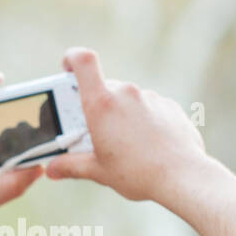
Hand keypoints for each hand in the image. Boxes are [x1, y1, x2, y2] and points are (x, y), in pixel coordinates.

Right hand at [44, 48, 207, 202]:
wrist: (182, 177)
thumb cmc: (137, 174)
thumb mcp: (98, 171)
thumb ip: (71, 166)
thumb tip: (52, 169)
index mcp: (102, 104)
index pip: (84, 61)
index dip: (72, 58)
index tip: (66, 67)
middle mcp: (126, 94)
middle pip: (104, 89)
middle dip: (98, 107)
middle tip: (96, 132)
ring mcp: (151, 98)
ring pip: (128, 100)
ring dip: (122, 116)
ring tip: (126, 145)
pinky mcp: (169, 107)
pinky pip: (150, 109)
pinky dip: (144, 122)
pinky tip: (148, 145)